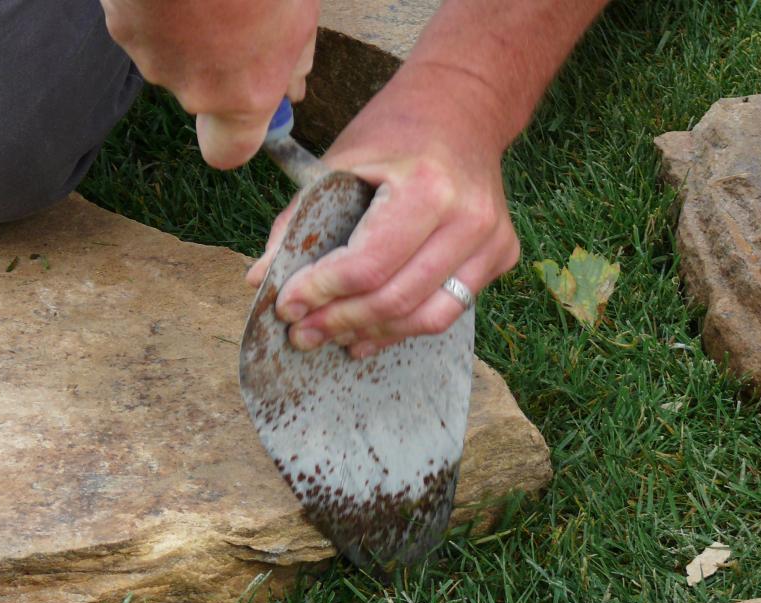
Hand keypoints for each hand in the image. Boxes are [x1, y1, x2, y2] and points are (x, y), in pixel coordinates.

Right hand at [100, 0, 317, 168]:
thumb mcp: (299, 9)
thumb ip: (295, 55)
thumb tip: (293, 84)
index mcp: (245, 93)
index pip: (228, 152)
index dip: (234, 134)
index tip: (248, 102)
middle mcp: (195, 89)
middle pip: (203, 90)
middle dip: (217, 59)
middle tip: (235, 10)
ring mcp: (153, 57)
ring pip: (172, 53)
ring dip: (185, 27)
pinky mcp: (120, 23)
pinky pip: (143, 22)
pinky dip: (157, 4)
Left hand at [246, 63, 520, 357]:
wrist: (466, 106)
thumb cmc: (397, 131)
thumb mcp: (340, 161)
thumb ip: (298, 221)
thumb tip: (259, 279)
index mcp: (427, 188)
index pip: (366, 265)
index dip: (320, 293)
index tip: (286, 307)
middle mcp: (468, 219)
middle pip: (394, 299)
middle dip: (338, 322)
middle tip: (301, 334)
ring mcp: (491, 241)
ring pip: (426, 318)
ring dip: (371, 334)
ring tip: (331, 338)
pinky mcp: (501, 256)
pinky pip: (448, 311)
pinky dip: (402, 329)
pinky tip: (367, 334)